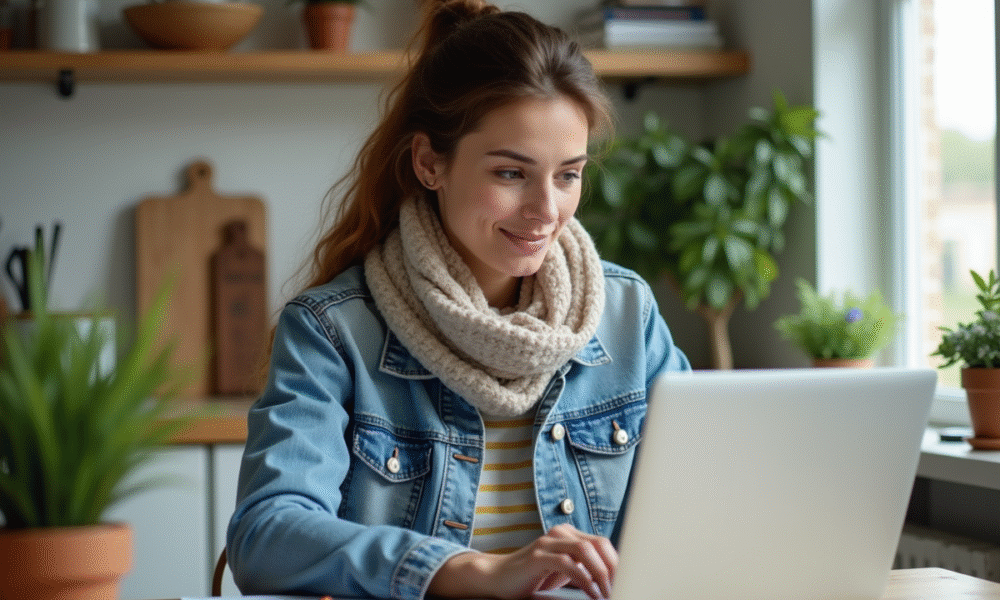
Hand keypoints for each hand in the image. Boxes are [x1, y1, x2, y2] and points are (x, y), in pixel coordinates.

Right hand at [428, 524, 616, 599]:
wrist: (496, 578)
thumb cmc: (532, 577)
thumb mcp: (563, 572)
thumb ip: (584, 570)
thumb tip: (612, 583)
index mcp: (570, 534)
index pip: (603, 543)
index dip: (618, 562)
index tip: (628, 581)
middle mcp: (561, 533)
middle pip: (599, 544)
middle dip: (614, 568)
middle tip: (621, 587)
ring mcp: (548, 542)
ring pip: (586, 551)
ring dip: (602, 574)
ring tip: (608, 593)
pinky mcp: (538, 556)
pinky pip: (568, 564)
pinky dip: (584, 580)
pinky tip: (591, 593)